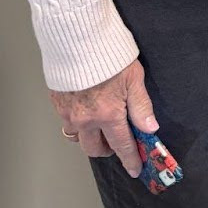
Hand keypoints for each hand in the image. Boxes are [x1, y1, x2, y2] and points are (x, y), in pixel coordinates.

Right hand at [49, 59, 157, 176]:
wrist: (78, 38)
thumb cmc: (109, 54)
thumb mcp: (134, 78)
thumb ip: (141, 106)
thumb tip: (150, 128)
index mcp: (108, 115)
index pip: (122, 145)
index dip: (130, 159)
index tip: (135, 170)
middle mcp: (86, 119)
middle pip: (95, 149)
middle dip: (108, 149)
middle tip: (118, 141)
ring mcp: (69, 112)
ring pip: (78, 138)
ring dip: (90, 137)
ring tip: (100, 126)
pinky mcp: (57, 103)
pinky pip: (67, 122)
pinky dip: (77, 123)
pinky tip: (86, 110)